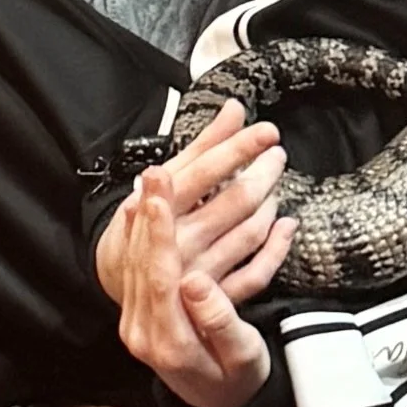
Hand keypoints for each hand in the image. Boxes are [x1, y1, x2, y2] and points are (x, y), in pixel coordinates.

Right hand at [95, 97, 290, 309]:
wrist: (120, 280)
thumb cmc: (143, 223)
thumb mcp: (161, 181)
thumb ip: (201, 146)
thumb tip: (233, 109)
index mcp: (160, 207)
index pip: (205, 171)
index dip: (239, 148)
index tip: (266, 132)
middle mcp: (179, 240)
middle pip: (235, 201)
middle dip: (263, 172)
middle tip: (275, 155)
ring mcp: (197, 272)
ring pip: (249, 233)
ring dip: (270, 204)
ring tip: (273, 186)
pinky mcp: (213, 297)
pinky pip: (255, 274)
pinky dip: (277, 248)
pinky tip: (286, 225)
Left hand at [115, 169, 279, 406]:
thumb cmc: (239, 379)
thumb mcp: (242, 356)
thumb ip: (219, 321)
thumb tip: (196, 281)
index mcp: (168, 342)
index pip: (158, 278)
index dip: (158, 236)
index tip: (159, 198)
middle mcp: (142, 331)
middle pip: (140, 264)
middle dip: (147, 215)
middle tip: (154, 171)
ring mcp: (135, 322)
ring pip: (133, 262)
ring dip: (141, 219)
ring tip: (149, 179)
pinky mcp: (139, 313)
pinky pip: (135, 267)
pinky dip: (139, 234)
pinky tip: (143, 206)